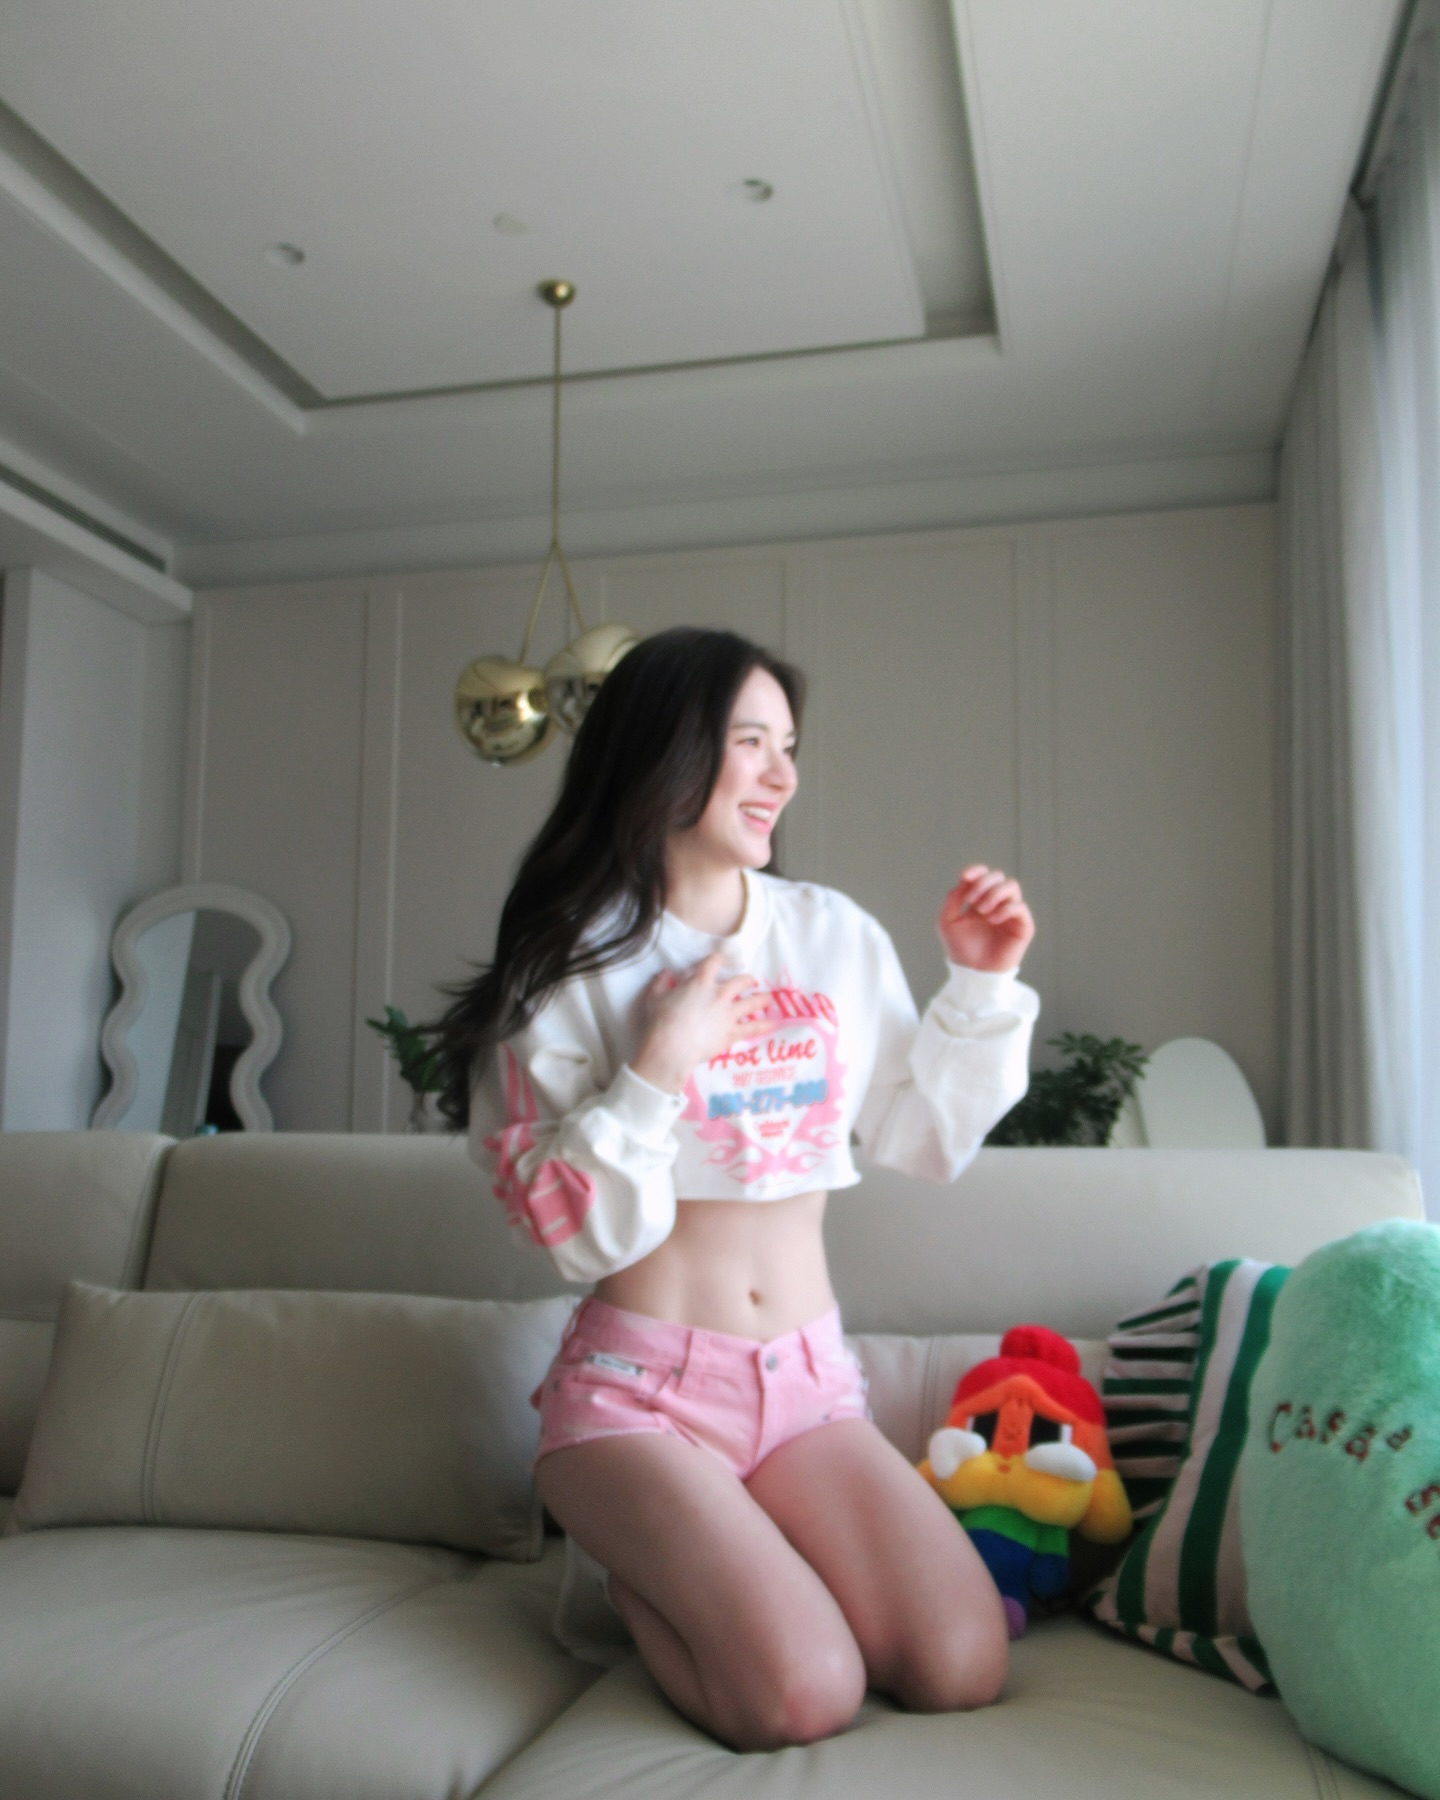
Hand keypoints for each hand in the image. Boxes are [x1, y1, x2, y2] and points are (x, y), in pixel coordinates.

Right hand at [630, 952, 769, 1094]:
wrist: (672, 1048)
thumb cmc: (661, 1022)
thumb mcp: (654, 997)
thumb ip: (661, 982)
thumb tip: (666, 973)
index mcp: (701, 983)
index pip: (713, 962)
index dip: (718, 958)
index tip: (720, 959)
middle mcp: (719, 995)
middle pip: (741, 981)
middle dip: (748, 980)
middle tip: (751, 981)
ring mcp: (729, 1014)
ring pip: (752, 1003)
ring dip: (761, 999)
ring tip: (768, 998)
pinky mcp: (732, 1032)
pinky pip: (753, 1028)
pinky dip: (764, 1026)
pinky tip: (774, 1024)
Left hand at [937, 865, 1034, 972]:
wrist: (972, 972)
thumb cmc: (960, 948)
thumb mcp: (947, 921)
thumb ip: (953, 898)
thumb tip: (965, 880)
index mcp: (980, 899)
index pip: (983, 875)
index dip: (976, 871)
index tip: (964, 877)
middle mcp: (998, 903)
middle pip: (998, 876)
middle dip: (983, 883)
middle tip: (972, 901)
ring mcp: (1011, 913)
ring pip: (1012, 886)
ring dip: (994, 894)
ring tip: (982, 911)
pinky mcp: (1023, 926)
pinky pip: (1020, 906)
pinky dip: (1005, 909)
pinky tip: (993, 920)